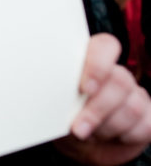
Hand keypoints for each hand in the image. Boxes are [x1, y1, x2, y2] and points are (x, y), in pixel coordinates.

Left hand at [54, 34, 150, 164]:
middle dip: (97, 109)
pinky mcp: (147, 117)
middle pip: (119, 80)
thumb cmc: (62, 115)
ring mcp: (134, 94)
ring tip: (87, 133)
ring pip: (132, 107)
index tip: (84, 88)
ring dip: (106, 127)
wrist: (78, 142)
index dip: (98, 65)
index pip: (105, 46)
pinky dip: (123, 137)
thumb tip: (48, 90)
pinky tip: (105, 136)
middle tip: (78, 127)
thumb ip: (56, 89)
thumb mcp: (53, 100)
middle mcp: (115, 73)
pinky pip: (145, 126)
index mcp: (89, 60)